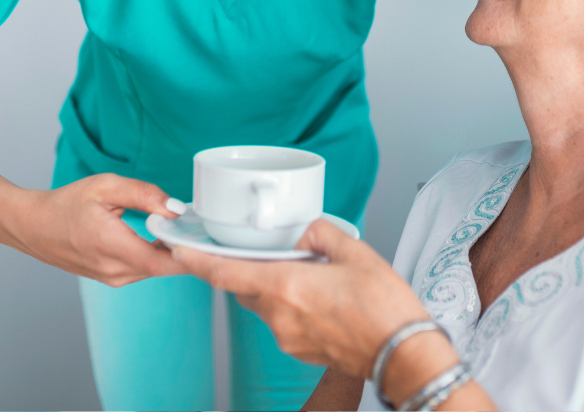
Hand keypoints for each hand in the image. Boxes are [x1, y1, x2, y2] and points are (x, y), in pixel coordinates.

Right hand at [14, 173, 187, 286]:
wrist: (32, 227)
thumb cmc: (67, 204)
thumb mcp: (105, 187)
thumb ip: (144, 194)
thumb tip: (176, 208)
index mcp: (109, 244)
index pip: (161, 262)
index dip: (188, 253)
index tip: (207, 238)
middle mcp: (112, 269)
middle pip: (163, 267)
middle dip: (184, 249)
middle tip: (201, 226)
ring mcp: (111, 278)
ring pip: (155, 270)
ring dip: (170, 253)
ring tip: (181, 228)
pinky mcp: (111, 279)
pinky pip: (143, 270)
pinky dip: (155, 256)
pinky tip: (161, 237)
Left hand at [174, 220, 429, 377]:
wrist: (403, 353)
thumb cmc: (385, 309)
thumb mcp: (356, 252)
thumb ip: (322, 233)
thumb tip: (306, 231)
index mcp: (286, 286)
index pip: (225, 273)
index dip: (197, 260)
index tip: (180, 248)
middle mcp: (279, 315)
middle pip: (243, 287)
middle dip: (248, 268)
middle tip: (264, 251)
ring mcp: (288, 336)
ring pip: (264, 304)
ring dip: (273, 287)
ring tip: (306, 273)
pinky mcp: (299, 349)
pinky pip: (282, 321)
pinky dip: (289, 305)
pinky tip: (318, 297)